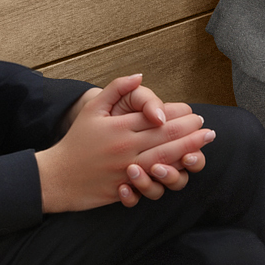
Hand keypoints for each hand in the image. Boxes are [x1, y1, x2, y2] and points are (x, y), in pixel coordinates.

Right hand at [37, 77, 214, 211]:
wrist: (57, 177)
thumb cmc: (76, 141)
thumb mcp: (93, 109)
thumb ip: (116, 89)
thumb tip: (140, 75)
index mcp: (120, 127)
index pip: (157, 118)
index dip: (178, 115)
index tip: (194, 112)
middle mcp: (126, 148)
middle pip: (166, 138)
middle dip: (190, 132)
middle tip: (208, 128)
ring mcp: (125, 170)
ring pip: (163, 160)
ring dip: (188, 152)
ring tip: (203, 144)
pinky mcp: (124, 188)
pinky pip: (151, 183)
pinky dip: (169, 176)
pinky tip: (183, 170)